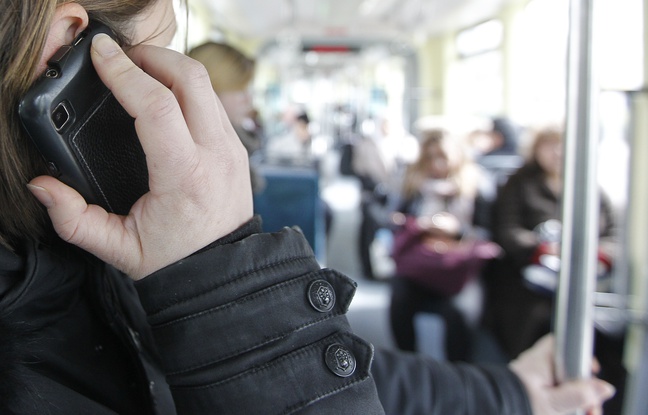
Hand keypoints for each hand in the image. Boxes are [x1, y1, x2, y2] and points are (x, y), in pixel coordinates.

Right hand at [28, 34, 252, 278]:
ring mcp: (232, 149)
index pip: (157, 106)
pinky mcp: (237, 148)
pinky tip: (164, 95)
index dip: (124, 73)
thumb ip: (74, 220)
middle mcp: (216, 156)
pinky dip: (188, 88)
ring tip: (138, 70)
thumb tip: (44, 186)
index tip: (101, 55)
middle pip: (190, 79)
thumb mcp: (119, 249)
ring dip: (171, 68)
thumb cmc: (175, 259)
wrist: (222, 271)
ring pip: (206, 86)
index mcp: (184, 177)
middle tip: (120, 57)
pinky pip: (214, 103)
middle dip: (152, 56)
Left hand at [509, 335, 615, 414]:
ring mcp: (530, 376)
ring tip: (581, 412)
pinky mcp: (527, 388)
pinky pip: (549, 390)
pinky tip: (564, 412)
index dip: (581, 356)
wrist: (492, 408)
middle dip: (582, 387)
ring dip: (572, 398)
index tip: (592, 374)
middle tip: (589, 407)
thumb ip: (579, 395)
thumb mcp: (554, 403)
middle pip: (566, 367)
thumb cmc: (517, 403)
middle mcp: (534, 364)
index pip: (563, 343)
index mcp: (540, 360)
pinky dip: (559, 402)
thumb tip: (604, 387)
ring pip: (559, 382)